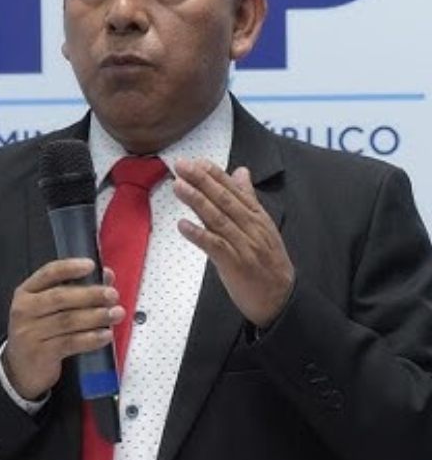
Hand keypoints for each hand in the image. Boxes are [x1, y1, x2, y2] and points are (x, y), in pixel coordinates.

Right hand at [4, 258, 120, 400]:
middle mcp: (24, 310)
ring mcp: (30, 332)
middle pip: (60, 297)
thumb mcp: (48, 310)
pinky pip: (71, 342)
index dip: (70, 268)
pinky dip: (91, 338)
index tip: (91, 265)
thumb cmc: (40, 333)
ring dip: (96, 316)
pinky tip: (105, 335)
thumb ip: (75, 291)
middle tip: (112, 295)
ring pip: (68, 321)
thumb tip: (106, 276)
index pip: (47, 274)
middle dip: (90, 295)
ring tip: (115, 314)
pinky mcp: (40, 353)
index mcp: (26, 293)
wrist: (20, 369)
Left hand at [173, 158, 293, 326]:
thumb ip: (248, 198)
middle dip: (201, 180)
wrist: (282, 298)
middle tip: (181, 166)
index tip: (196, 161)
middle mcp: (251, 228)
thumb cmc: (268, 262)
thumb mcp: (262, 226)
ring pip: (218, 219)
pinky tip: (182, 225)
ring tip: (178, 186)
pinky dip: (199, 235)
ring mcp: (244, 246)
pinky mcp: (236, 265)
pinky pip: (216, 247)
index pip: (233, 190)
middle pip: (224, 200)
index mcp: (257, 217)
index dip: (214, 174)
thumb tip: (240, 171)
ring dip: (196, 201)